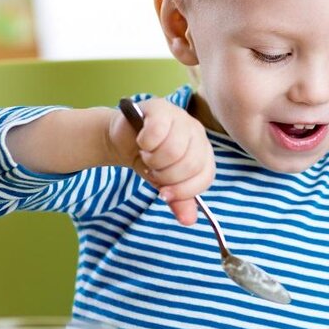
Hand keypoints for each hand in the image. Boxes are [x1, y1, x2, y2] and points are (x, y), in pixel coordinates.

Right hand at [107, 98, 214, 225]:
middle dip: (165, 176)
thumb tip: (188, 221)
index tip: (164, 193)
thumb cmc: (150, 160)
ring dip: (153, 160)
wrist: (124, 139)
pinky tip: (142, 141)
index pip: (205, 176)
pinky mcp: (161, 108)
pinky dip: (145, 143)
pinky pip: (156, 133)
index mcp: (203, 152)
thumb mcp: (165, 183)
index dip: (184, 190)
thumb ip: (178, 200)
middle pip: (190, 164)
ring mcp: (180, 118)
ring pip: (173, 150)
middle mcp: (197, 133)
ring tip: (147, 155)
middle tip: (153, 171)